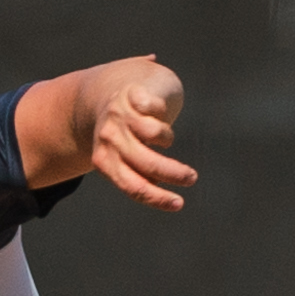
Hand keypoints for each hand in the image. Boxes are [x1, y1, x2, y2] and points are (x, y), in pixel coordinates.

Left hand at [15, 55, 196, 210]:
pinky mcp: (129, 94)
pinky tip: (155, 110)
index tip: (179, 204)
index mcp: (103, 162)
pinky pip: (157, 109)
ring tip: (163, 137)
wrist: (111, 91)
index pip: (134, 187)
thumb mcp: (127, 157)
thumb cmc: (126, 134)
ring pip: (156, 133)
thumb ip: (140, 174)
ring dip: (167, 137)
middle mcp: (108, 140)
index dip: (158, 198)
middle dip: (175, 173)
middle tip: (191, 178)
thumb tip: (158, 189)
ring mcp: (118, 116)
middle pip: (148, 164)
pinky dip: (162, 111)